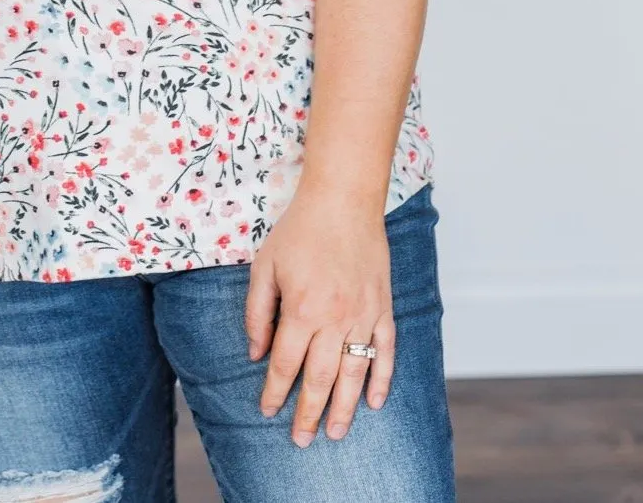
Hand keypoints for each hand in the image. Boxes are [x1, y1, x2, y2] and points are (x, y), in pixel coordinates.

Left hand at [244, 184, 394, 444]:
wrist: (343, 200)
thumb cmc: (300, 229)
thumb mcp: (265, 265)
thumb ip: (257, 312)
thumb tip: (256, 353)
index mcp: (301, 309)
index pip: (286, 364)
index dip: (274, 392)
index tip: (267, 411)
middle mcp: (334, 319)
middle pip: (320, 379)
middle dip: (307, 413)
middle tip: (301, 441)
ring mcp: (364, 315)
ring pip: (354, 374)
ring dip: (345, 408)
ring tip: (335, 433)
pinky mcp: (384, 307)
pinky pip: (386, 351)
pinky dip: (382, 379)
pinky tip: (375, 402)